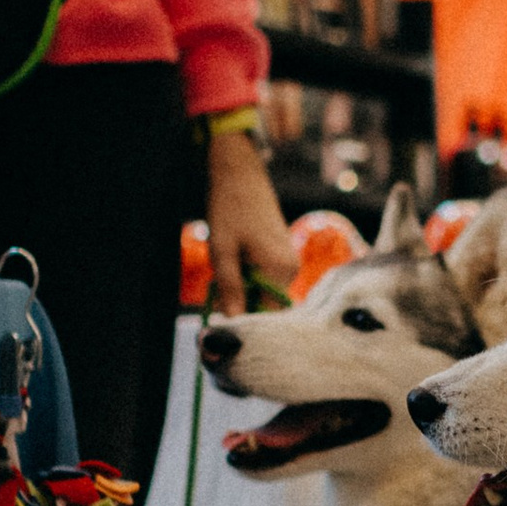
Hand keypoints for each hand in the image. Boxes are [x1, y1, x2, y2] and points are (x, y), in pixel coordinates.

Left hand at [205, 118, 292, 313]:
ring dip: (243, 292)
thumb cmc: (228, 208)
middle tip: (216, 300)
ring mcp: (288, 262)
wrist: (240, 174)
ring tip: (224, 275)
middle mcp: (291, 268)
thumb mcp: (222, 250)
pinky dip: (248, 280)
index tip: (224, 331)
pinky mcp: (282, 256)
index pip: (268, 315)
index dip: (246, 324)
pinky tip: (233, 265)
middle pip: (268, 305)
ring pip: (265, 292)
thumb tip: (232, 322)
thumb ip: (230, 288)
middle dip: (243, 307)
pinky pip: (265, 279)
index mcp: (279, 268)